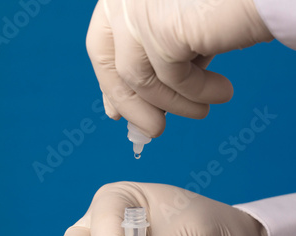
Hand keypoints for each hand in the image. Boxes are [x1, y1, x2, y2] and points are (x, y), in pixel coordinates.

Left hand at [86, 0, 272, 136]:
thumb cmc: (228, 9)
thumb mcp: (180, 35)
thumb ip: (156, 62)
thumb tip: (132, 108)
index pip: (101, 46)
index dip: (109, 83)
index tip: (116, 114)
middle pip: (108, 64)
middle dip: (131, 105)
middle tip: (154, 130)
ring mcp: (137, 8)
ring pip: (138, 79)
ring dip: (173, 105)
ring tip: (201, 112)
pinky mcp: (160, 26)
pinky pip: (172, 79)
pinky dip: (196, 92)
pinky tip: (220, 92)